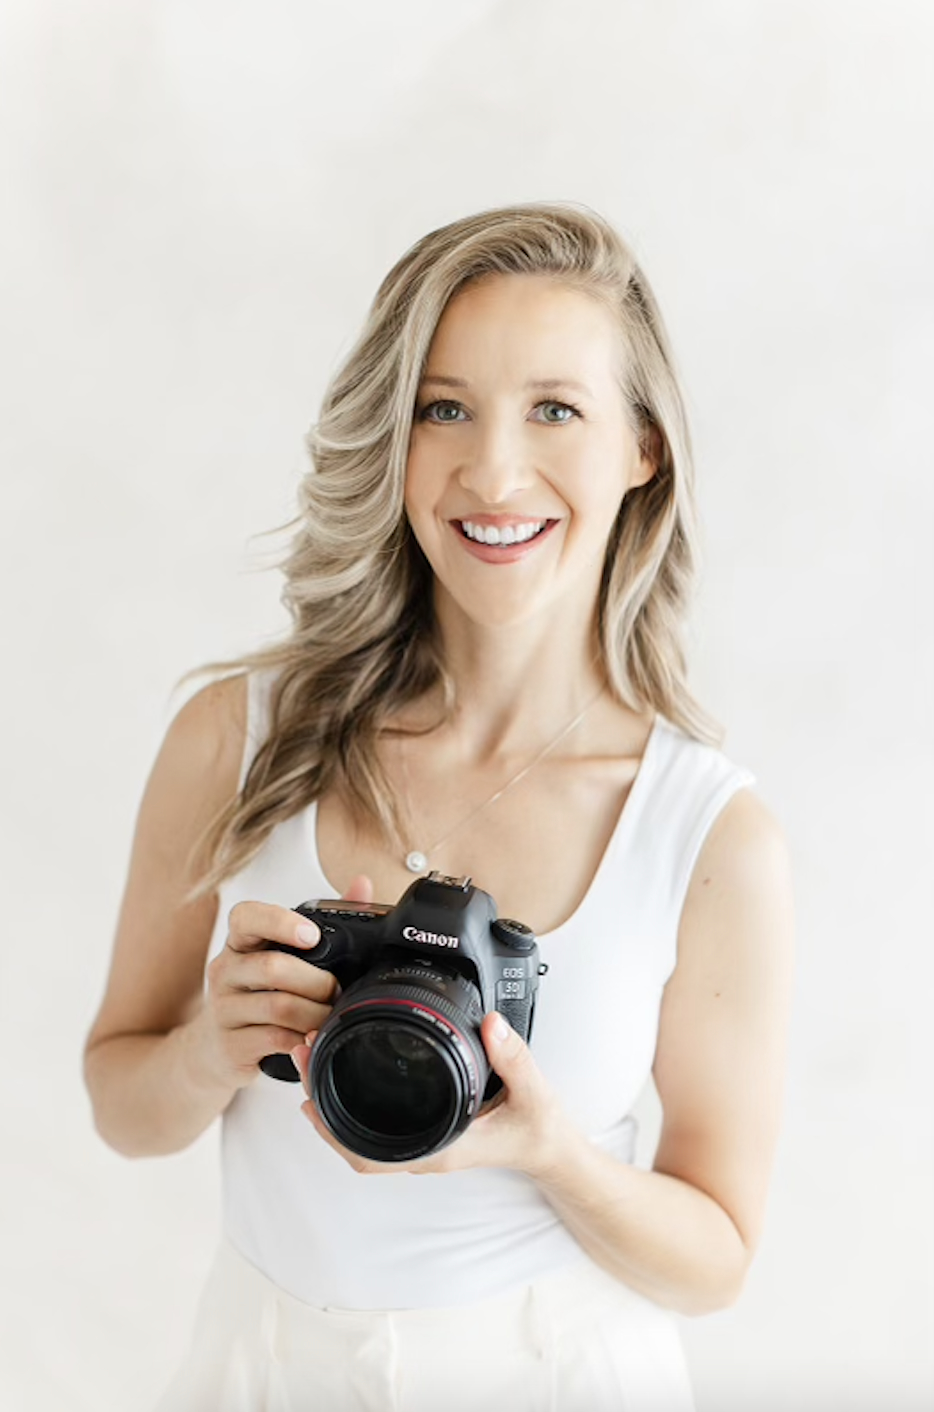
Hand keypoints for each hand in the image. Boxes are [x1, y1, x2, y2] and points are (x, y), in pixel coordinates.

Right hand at [195, 875, 374, 1090]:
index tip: (312, 936)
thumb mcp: (285, 957)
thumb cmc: (261, 996)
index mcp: (240, 942)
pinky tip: (312, 1039)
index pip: (246, 917)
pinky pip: (275, 1039)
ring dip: (316, 1013)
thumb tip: (362, 884)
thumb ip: (325, 920)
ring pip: (278, 1007)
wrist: (220, 1051)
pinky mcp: (230, 1044)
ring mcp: (223, 1009)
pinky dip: (303, 1039)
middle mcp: (225, 970)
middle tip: (338, 990)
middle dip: (318, 982)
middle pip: (273, 967)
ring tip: (330, 1016)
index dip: (280, 922)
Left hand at [291, 1008, 567, 1179]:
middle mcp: (422, 1151)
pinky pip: (370, 1124)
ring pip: (356, 1133)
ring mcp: (420, 1143)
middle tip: (301, 1051)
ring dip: (328, 1098)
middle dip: (318, 1100)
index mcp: (441, 1148)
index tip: (309, 1091)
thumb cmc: (537, 1127)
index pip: (369, 1155)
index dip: (331, 1129)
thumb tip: (490, 1022)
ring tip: (309, 1052)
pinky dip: (345, 1101)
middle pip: (350, 1139)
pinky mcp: (421, 1130)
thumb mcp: (532, 1090)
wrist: (548, 1147)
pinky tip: (337, 1069)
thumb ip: (513, 1056)